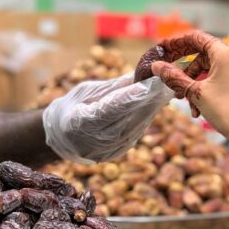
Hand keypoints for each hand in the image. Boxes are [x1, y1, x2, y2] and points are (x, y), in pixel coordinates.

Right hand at [43, 73, 173, 162]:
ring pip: (137, 126)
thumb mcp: (85, 91)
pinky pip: (136, 132)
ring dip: (153, 108)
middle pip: (130, 117)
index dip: (134, 94)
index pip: (113, 106)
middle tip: (167, 82)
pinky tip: (156, 105)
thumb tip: (137, 75)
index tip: (151, 82)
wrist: (61, 137)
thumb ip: (112, 87)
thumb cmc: (71, 107)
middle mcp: (96, 139)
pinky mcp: (117, 153)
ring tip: (165, 91)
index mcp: (82, 121)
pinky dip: (146, 118)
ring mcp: (108, 149)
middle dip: (150, 99)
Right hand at [150, 31, 228, 138]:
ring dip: (193, 83)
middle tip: (170, 81)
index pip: (196, 38)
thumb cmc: (226, 110)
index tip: (163, 50)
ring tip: (185, 101)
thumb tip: (156, 66)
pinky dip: (206, 87)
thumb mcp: (195, 93)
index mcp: (225, 53)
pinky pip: (218, 76)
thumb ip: (174, 77)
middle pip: (201, 54)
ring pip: (208, 68)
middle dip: (184, 71)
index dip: (177, 43)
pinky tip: (198, 107)